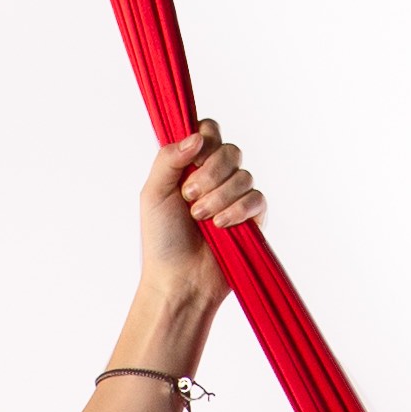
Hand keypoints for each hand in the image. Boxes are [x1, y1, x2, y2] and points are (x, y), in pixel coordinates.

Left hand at [138, 119, 265, 312]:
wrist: (178, 280)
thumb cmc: (162, 240)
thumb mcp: (153, 193)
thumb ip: (168, 158)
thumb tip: (197, 137)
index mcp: (192, 166)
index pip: (209, 131)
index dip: (205, 141)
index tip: (192, 161)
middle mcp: (216, 177)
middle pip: (230, 150)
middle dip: (210, 173)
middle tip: (189, 197)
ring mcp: (236, 197)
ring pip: (244, 175)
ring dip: (220, 196)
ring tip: (201, 219)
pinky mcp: (252, 218)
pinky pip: (257, 198)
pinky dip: (238, 210)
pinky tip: (221, 226)